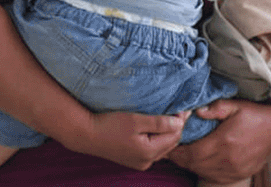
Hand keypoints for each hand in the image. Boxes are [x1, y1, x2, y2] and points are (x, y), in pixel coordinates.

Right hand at [65, 110, 187, 170]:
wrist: (86, 134)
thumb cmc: (109, 124)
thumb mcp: (135, 120)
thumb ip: (159, 122)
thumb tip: (180, 122)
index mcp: (149, 152)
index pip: (175, 136)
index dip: (181, 121)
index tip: (184, 108)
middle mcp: (147, 161)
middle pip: (171, 144)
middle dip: (176, 128)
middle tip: (179, 111)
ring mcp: (140, 163)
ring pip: (162, 148)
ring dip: (167, 134)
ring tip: (168, 118)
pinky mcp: (133, 161)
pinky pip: (152, 151)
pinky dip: (157, 140)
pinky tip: (154, 129)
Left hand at [168, 99, 270, 181]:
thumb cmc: (254, 114)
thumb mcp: (235, 105)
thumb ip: (215, 108)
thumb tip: (196, 110)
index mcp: (224, 142)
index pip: (192, 153)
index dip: (177, 151)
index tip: (169, 143)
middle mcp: (229, 160)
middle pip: (195, 164)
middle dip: (180, 158)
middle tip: (170, 149)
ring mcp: (235, 170)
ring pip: (204, 172)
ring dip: (190, 165)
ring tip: (182, 154)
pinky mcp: (240, 175)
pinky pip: (216, 178)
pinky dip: (203, 171)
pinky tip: (199, 162)